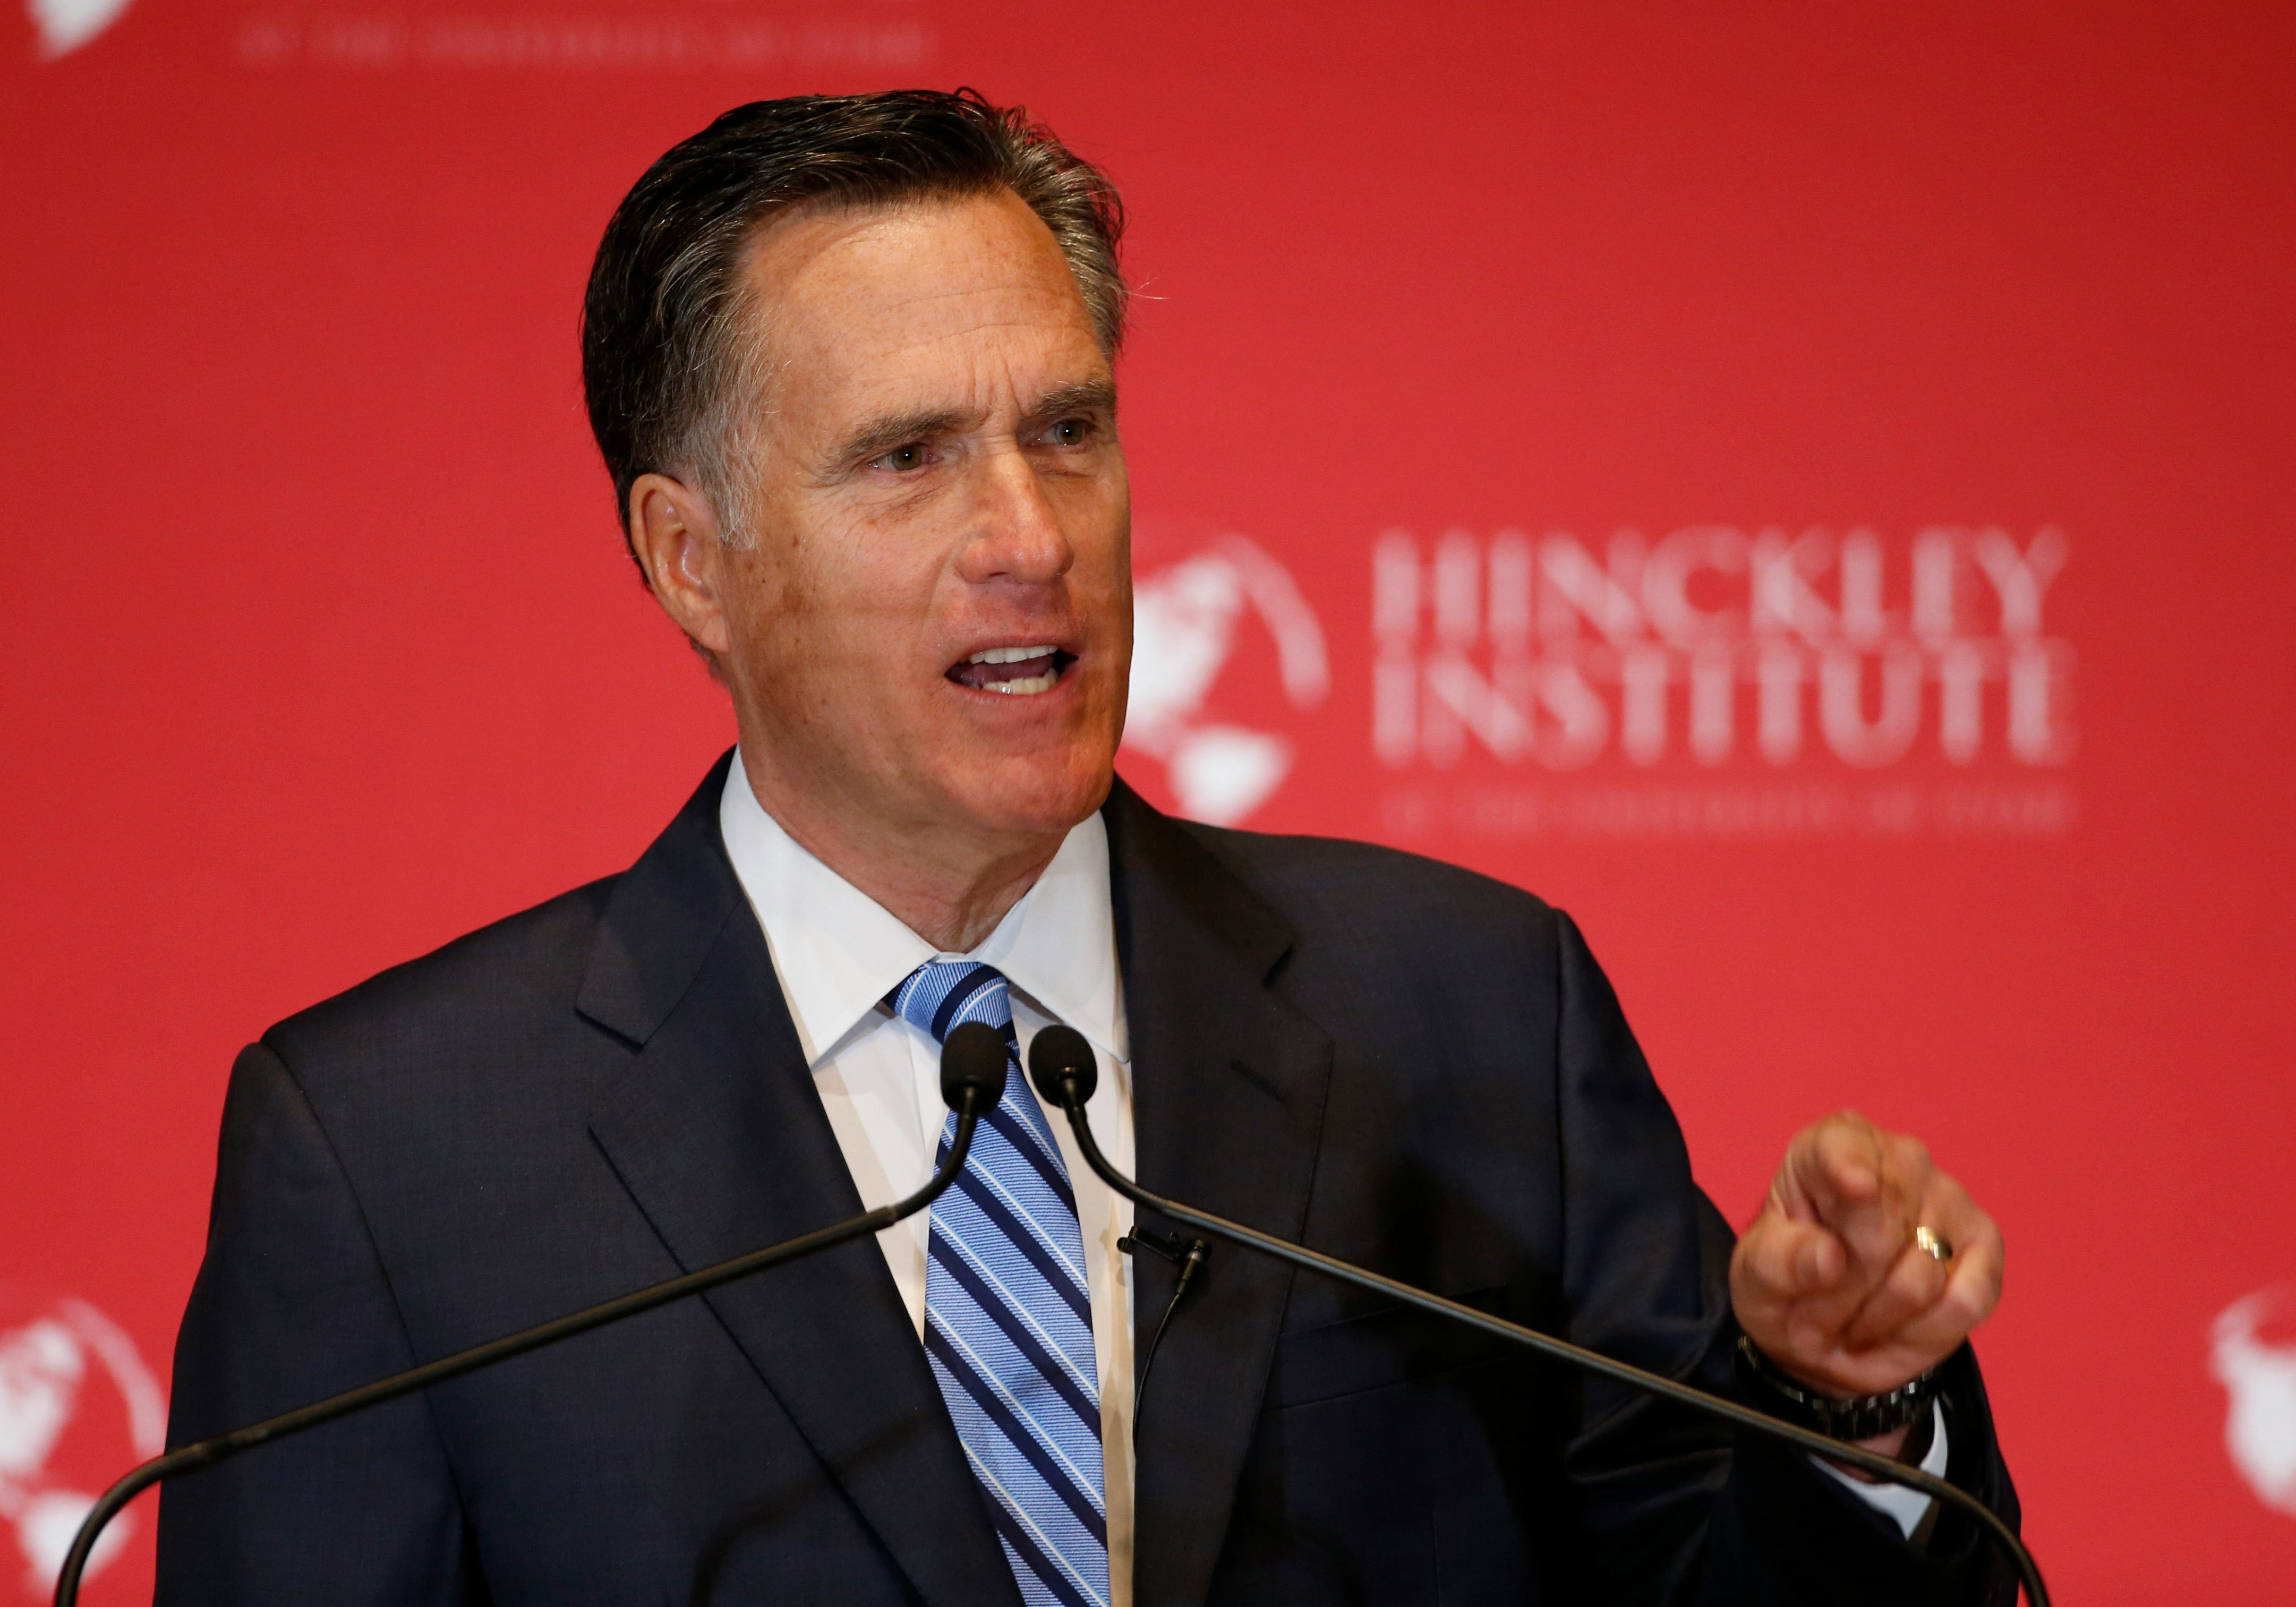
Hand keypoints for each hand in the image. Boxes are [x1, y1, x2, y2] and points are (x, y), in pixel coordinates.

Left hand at [1730, 1110, 2003, 1405]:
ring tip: (1852, 1317)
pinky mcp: (1984, 1247)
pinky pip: (1966, 1300)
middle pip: (1882, 1233)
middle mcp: (1900, 1159)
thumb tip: (1830, 1258)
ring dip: (1875, 1317)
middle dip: (1844, 1290)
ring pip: (1919, 1278)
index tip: (1856, 1187)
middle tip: (1817, 1309)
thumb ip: (1781, 1262)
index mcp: (1831, 1145)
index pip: (1842, 1146)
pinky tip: (1899, 1326)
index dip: (1849, 1166)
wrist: (1825, 1330)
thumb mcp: (1755, 1275)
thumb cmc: (1784, 1282)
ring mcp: (1949, 1199)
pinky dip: (1925, 1331)